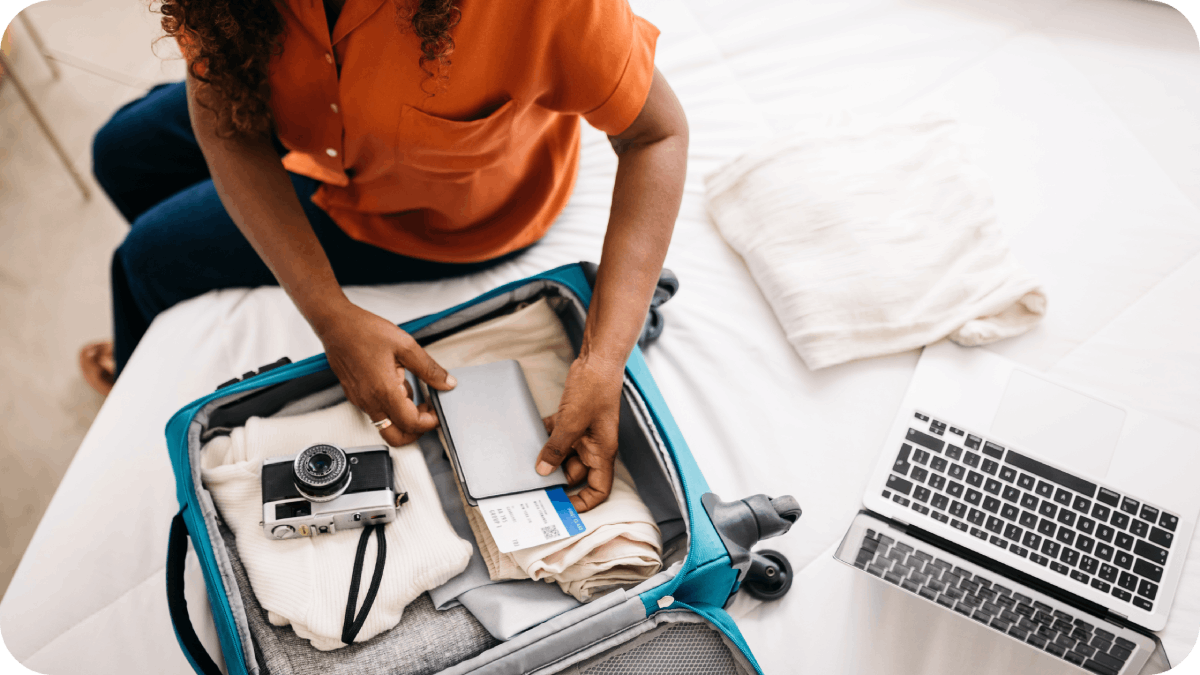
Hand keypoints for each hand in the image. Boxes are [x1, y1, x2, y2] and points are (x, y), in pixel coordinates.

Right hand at [316, 302, 455, 445]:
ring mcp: (360, 401)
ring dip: (404, 417)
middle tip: (428, 413)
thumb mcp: (405, 346)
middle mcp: (370, 401)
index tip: (438, 412)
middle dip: (416, 431)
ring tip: (415, 393)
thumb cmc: (364, 331)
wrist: (336, 325)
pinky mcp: (355, 396)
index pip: (412, 423)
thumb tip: (446, 383)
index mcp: (385, 391)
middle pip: (396, 437)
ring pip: (386, 425)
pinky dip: (391, 407)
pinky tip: (398, 385)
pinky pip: (376, 411)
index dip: (430, 422)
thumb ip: (429, 368)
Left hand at [536, 354, 623, 511]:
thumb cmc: (594, 390)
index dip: (584, 503)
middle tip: (534, 487)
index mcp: (602, 452)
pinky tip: (529, 437)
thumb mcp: (572, 423)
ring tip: (527, 466)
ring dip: (548, 458)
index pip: (598, 489)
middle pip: (576, 474)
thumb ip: (556, 448)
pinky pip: (557, 436)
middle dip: (557, 480)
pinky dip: (544, 438)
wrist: (597, 361)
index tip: (564, 508)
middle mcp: (594, 446)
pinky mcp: (573, 420)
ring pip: (564, 455)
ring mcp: (584, 433)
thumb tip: (544, 471)